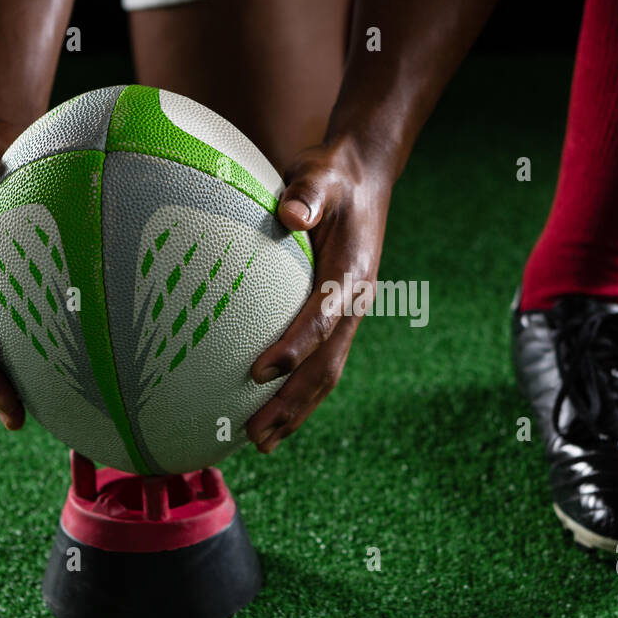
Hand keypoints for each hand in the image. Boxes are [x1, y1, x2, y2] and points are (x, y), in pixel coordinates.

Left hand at [247, 137, 393, 452]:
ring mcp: (347, 314)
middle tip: (255, 435)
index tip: (258, 371)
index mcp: (350, 274)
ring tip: (260, 443)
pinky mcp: (335, 316)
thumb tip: (291, 213)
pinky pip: (318, 362)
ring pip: (325, 374)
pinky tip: (268, 412)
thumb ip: (307, 194)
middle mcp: (353, 303)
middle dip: (292, 404)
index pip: (323, 319)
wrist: (362, 177)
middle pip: (326, 366)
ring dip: (295, 411)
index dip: (294, 348)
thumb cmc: (333, 175)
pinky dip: (296, 392)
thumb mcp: (321, 174)